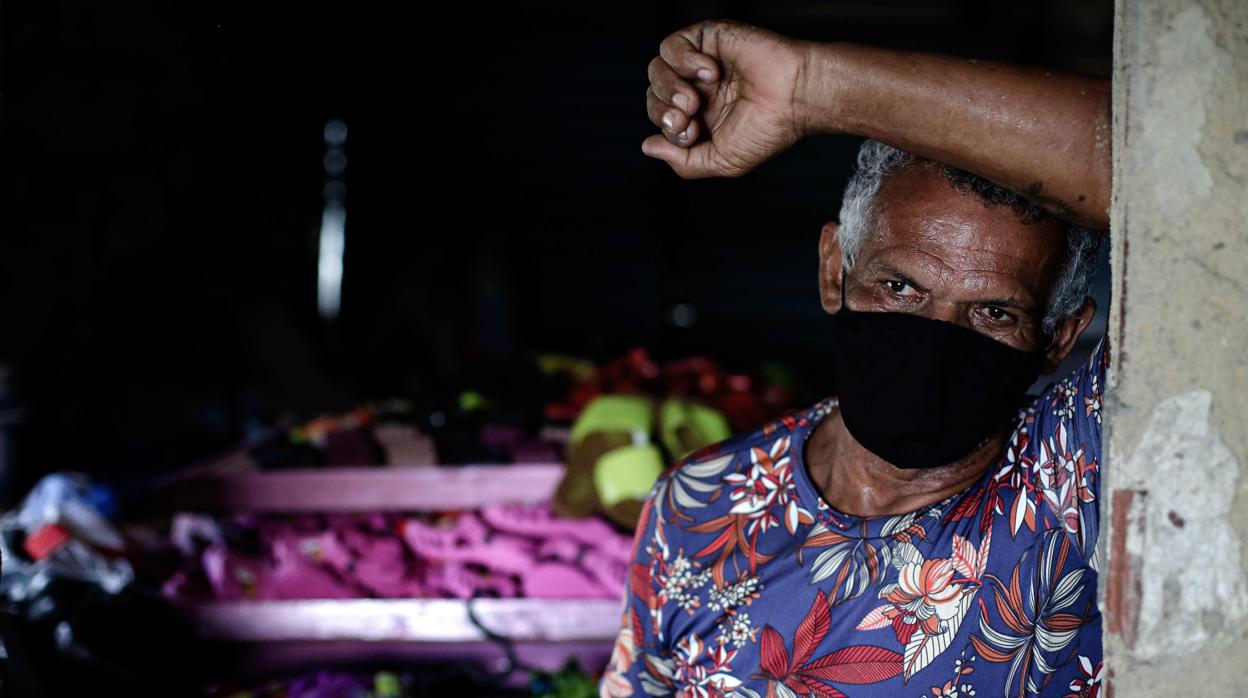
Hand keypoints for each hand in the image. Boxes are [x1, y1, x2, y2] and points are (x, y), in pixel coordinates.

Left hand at [643, 19, 808, 177]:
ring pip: (656, 69)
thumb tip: (647, 147)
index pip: (660, 119)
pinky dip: (683, 61)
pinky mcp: (707, 38)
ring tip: (695, 99)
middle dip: (663, 111)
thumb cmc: (768, 129)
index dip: (666, 129)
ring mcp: (700, 63)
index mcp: (699, 117)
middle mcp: (697, 89)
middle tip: (689, 116)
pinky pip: (671, 45)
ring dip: (668, 88)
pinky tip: (711, 72)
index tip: (692, 134)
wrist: (795, 97)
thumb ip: (683, 162)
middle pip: (653, 95)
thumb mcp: (722, 161)